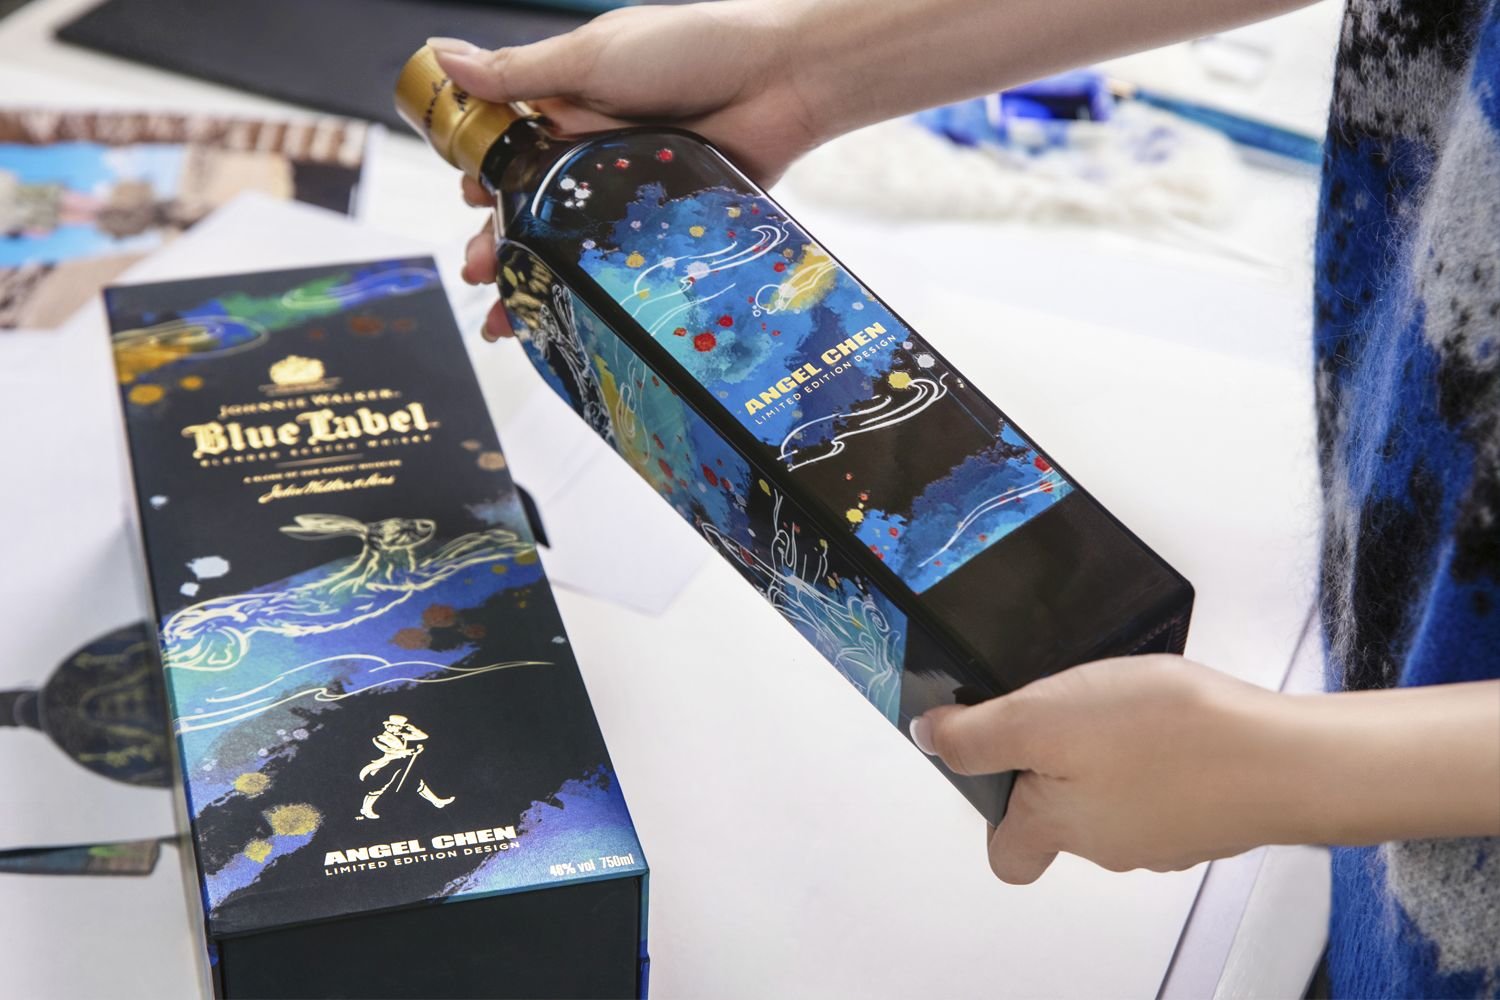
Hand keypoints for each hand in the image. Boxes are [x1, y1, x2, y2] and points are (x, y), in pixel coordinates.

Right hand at [429, 1, 825, 338]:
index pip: (509, 149)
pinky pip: (627, 255)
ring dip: (542, 276)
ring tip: (513, 313)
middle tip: (481, 274)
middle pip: (536, 205)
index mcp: (568, 104)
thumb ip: (519, 73)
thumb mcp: (591, 57)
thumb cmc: (690, 48)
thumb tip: (443, 57)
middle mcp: (595, 147)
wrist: (782, 77)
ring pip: (576, 240)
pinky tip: (576, 313)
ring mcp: (632, 186)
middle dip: (503, 244)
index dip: (484, 179)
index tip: (470, 202)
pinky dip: (599, 285)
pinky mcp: (668, 217)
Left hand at [911, 655, 1303, 883]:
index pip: (1008, 854)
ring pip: (1115, 799)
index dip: (993, 813)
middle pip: (1061, 818)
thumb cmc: (1167, 738)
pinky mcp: (1211, 814)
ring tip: (1124, 704)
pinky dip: (1163, 754)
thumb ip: (978, 734)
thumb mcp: (1043, 716)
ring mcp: (1166, 835)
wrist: (1285, 757)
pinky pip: (1168, 785)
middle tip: (1066, 709)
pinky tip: (1173, 720)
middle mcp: (1110, 845)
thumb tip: (929, 737)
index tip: (994, 760)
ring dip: (1110, 755)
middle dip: (1056, 765)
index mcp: (1058, 826)